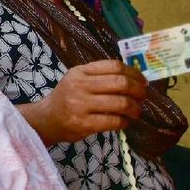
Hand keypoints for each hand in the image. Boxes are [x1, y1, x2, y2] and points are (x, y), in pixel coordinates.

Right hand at [31, 59, 147, 144]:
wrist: (46, 119)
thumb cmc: (67, 98)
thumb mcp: (77, 80)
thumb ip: (100, 76)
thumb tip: (135, 78)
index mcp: (80, 72)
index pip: (114, 66)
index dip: (133, 73)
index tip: (142, 81)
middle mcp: (79, 86)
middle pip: (121, 83)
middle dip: (138, 91)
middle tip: (142, 97)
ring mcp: (80, 105)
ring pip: (121, 103)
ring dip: (135, 108)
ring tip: (135, 112)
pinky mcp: (83, 123)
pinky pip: (114, 121)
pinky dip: (124, 122)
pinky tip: (123, 122)